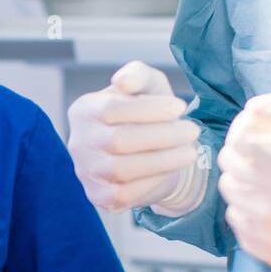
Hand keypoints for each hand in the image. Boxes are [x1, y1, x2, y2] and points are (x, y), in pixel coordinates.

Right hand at [67, 61, 200, 212]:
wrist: (150, 151)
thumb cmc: (147, 113)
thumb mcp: (147, 86)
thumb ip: (138, 75)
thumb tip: (123, 81)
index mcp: (84, 110)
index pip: (111, 109)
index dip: (149, 109)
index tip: (180, 107)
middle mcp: (78, 142)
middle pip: (118, 141)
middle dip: (162, 136)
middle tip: (192, 131)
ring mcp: (85, 172)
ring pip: (121, 169)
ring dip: (162, 161)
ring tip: (189, 152)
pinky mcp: (97, 196)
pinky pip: (123, 195)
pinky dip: (151, 183)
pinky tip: (170, 171)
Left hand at [218, 90, 270, 268]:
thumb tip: (252, 108)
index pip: (240, 145)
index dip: (251, 136)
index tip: (269, 139)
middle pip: (230, 171)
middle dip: (243, 157)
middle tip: (267, 158)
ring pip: (230, 198)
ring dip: (244, 183)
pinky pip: (238, 226)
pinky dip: (248, 212)